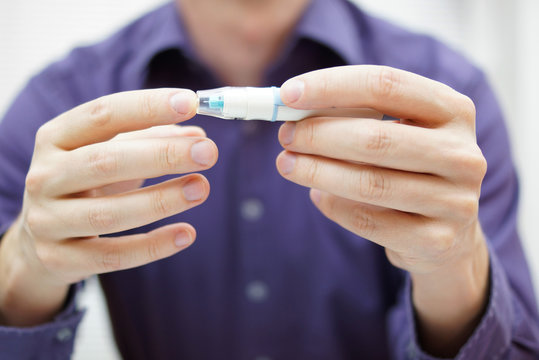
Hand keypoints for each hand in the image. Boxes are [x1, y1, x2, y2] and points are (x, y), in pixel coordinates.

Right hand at [0, 89, 217, 325]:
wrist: (38, 241)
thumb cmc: (84, 184)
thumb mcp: (108, 153)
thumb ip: (151, 140)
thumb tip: (198, 133)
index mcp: (55, 139)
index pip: (101, 115)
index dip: (147, 107)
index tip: (191, 103)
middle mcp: (44, 176)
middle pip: (105, 162)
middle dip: (162, 155)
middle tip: (207, 152)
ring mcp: (47, 221)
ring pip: (109, 213)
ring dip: (162, 200)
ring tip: (202, 188)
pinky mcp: (58, 259)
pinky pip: (113, 255)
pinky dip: (152, 246)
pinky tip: (187, 233)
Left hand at [276, 66, 488, 355]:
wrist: (447, 233)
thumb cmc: (409, 170)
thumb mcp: (397, 132)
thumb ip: (354, 116)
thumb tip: (293, 108)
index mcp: (453, 110)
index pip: (385, 85)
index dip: (331, 87)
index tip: (287, 94)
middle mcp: (463, 153)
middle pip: (376, 138)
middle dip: (319, 135)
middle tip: (285, 135)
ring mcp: (456, 201)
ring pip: (370, 183)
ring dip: (317, 172)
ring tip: (287, 164)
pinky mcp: (438, 240)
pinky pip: (368, 221)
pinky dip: (334, 206)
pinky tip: (318, 194)